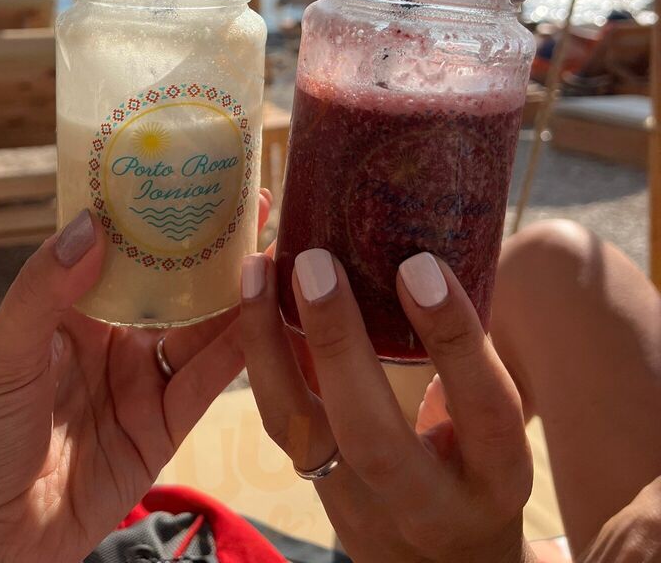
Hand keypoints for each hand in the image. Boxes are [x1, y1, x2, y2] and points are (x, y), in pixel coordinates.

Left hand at [0, 192, 270, 562]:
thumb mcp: (2, 355)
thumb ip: (44, 289)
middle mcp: (111, 341)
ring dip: (237, 296)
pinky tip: (266, 320)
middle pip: (172, 287)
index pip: (123, 251)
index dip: (158, 217)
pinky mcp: (161, 429)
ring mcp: (139, 384)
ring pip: (199, 331)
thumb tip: (92, 223)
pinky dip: (238, 353)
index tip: (193, 181)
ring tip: (277, 257)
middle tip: (256, 209)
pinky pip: (205, 384)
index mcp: (71, 311)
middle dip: (212, 251)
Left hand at [240, 248, 535, 562]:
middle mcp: (428, 503)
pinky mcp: (316, 493)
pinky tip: (252, 298)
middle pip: (374, 438)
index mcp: (497, 474)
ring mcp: (361, 507)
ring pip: (301, 433)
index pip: (483, 410)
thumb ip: (468, 355)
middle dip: (338, 345)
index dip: (452, 338)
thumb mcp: (499, 426)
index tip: (419, 266)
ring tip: (259, 268)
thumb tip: (428, 245)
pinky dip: (261, 354)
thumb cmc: (480, 469)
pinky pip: (279, 422)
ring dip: (270, 345)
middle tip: (315, 263)